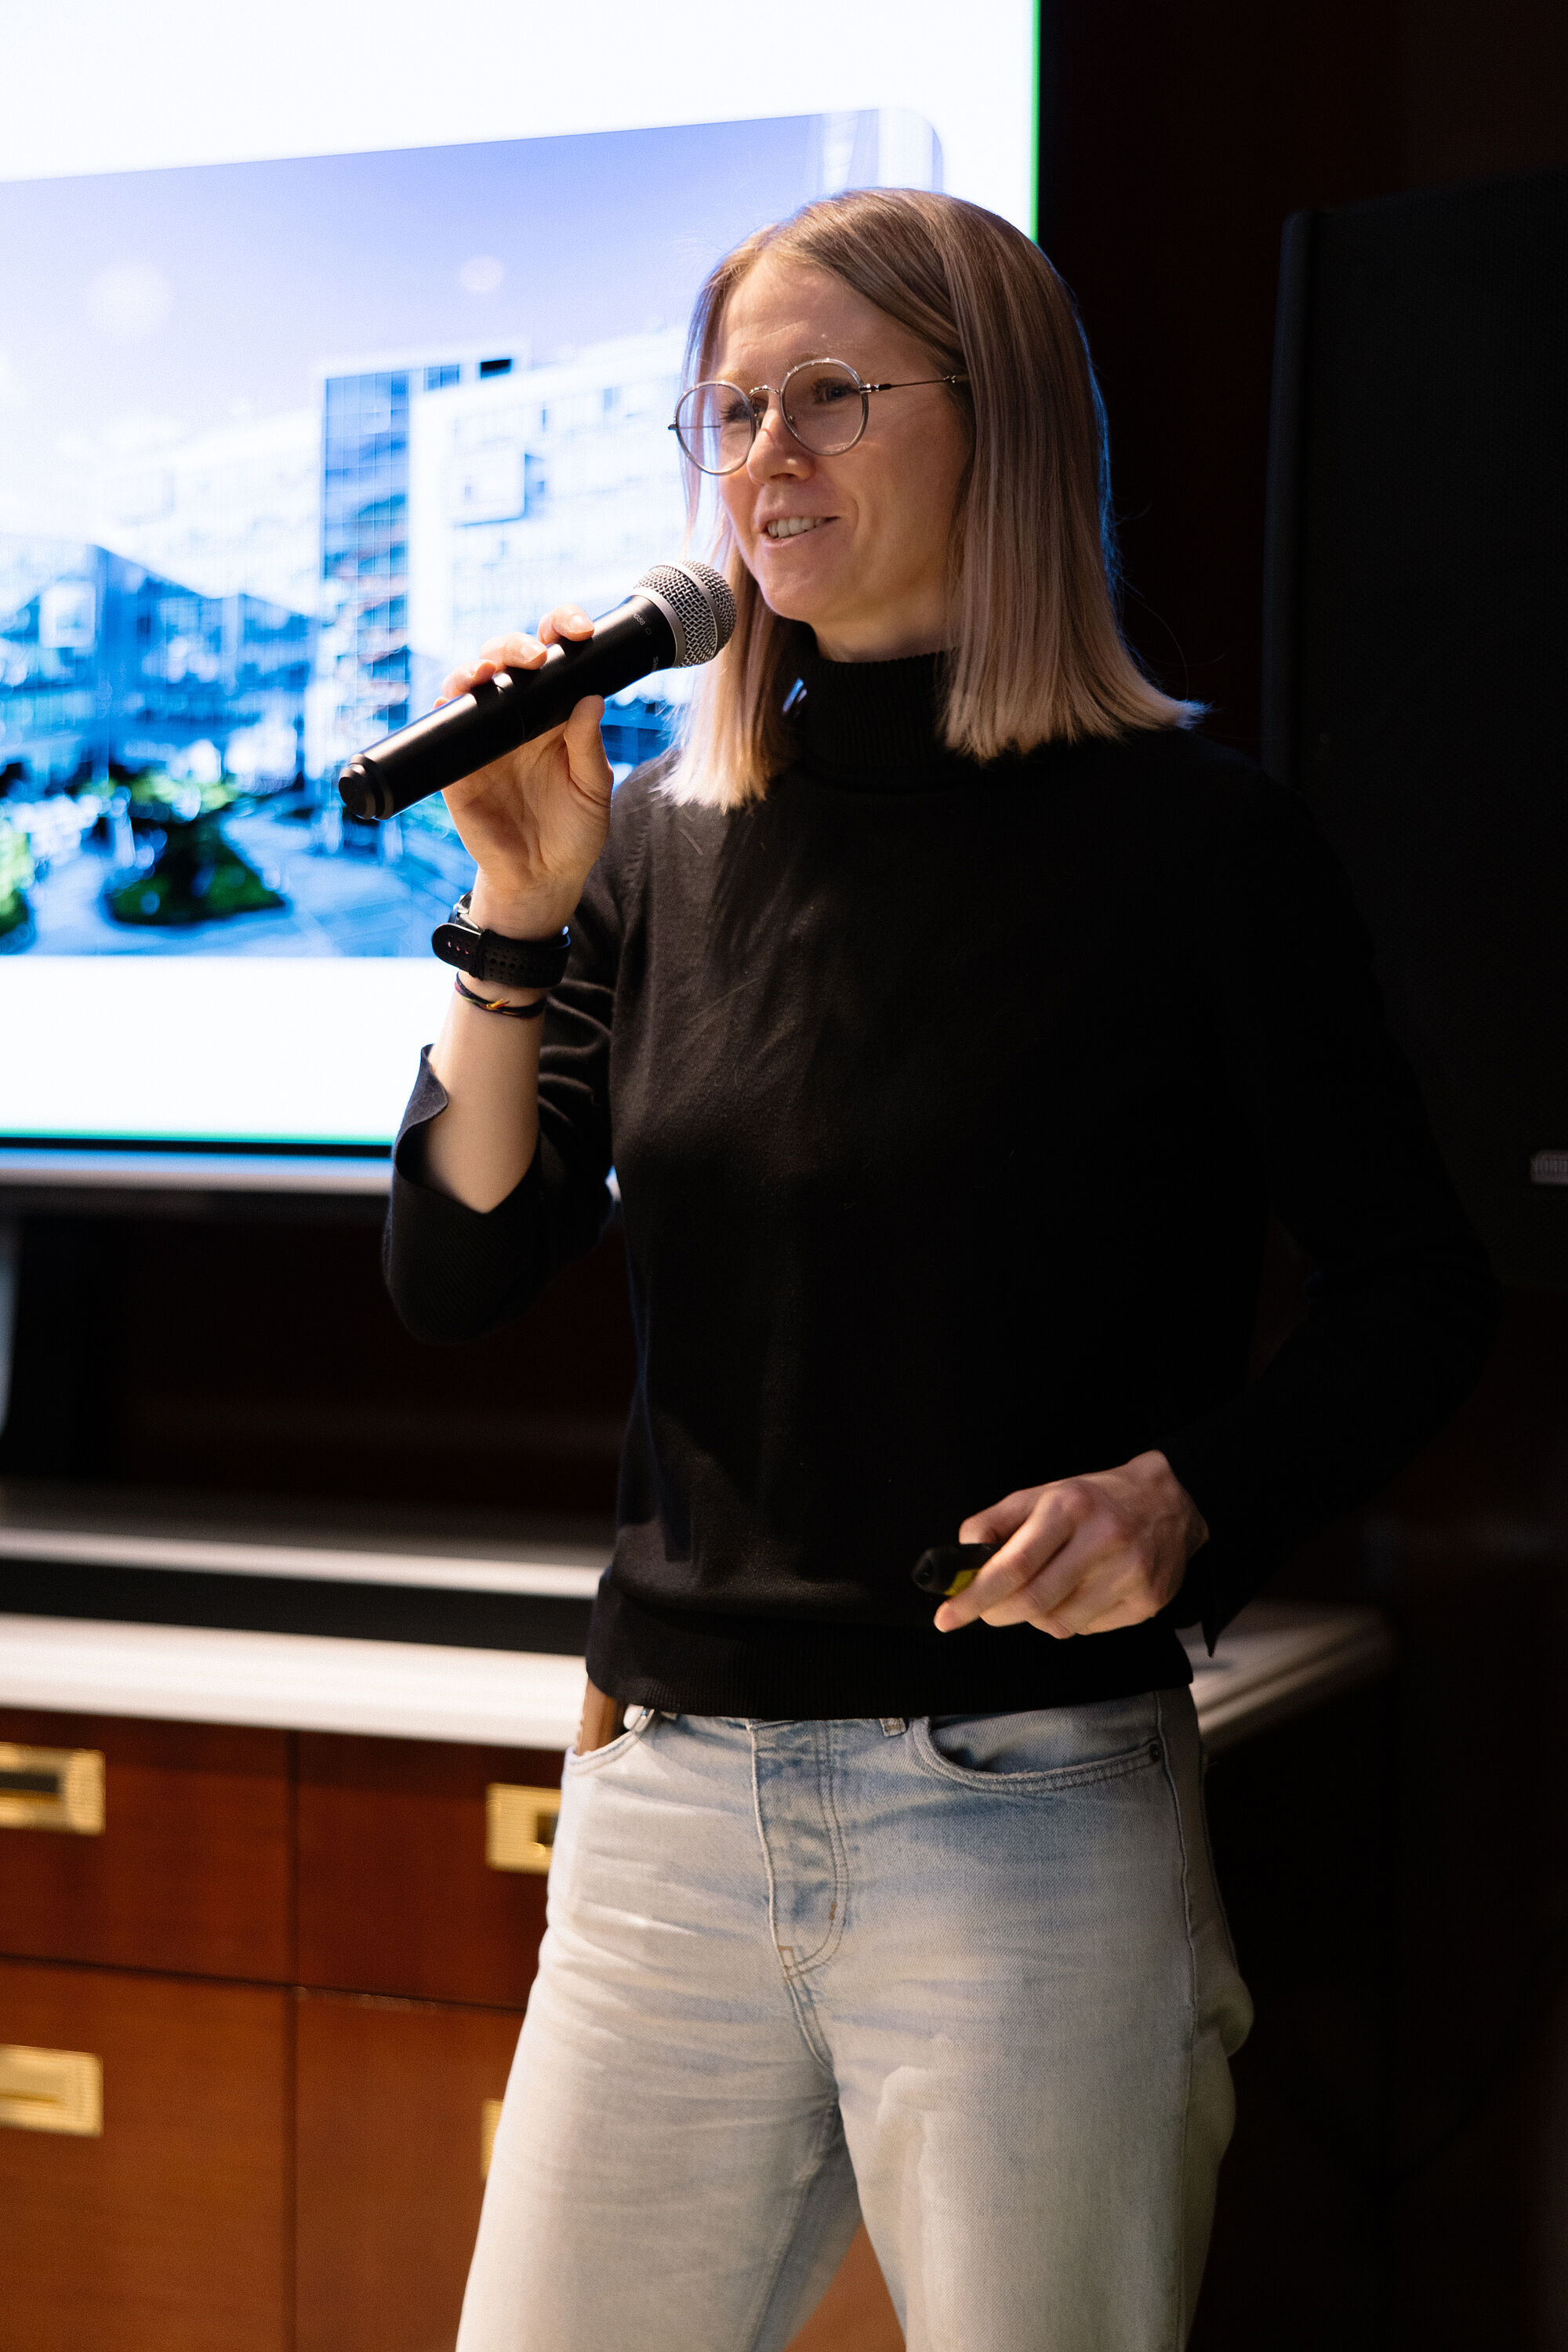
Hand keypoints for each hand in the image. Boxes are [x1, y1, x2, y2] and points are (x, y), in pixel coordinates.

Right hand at [436, 604, 612, 929]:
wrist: (542, 880)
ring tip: (491, 672)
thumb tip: (590, 698)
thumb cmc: (574, 833)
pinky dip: (446, 707)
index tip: (578, 630)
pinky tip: (456, 698)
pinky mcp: (456, 766)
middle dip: (515, 644)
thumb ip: (589, 747)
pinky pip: (444, 726)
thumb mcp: (594, 790)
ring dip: (476, 667)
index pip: (555, 656)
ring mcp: (484, 737)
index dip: (561, 629)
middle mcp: (517, 716)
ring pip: (470, 683)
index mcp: (555, 713)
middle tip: (535, 656)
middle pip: (506, 658)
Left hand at [934, 1451, 1208, 1639]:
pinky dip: (1071, 1620)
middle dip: (997, 1613)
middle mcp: (1103, 1539)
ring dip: (1037, 1617)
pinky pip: (1088, 1630)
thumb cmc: (1093, 1501)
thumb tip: (960, 1562)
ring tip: (1048, 1588)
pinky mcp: (1148, 1601)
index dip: (974, 1597)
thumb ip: (994, 1524)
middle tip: (986, 1610)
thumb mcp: (1041, 1495)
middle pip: (1032, 1603)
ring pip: (1058, 1624)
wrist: (1169, 1502)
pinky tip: (1082, 1593)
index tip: (946, 1617)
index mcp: (1068, 1507)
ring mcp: (1130, 1573)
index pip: (1012, 1565)